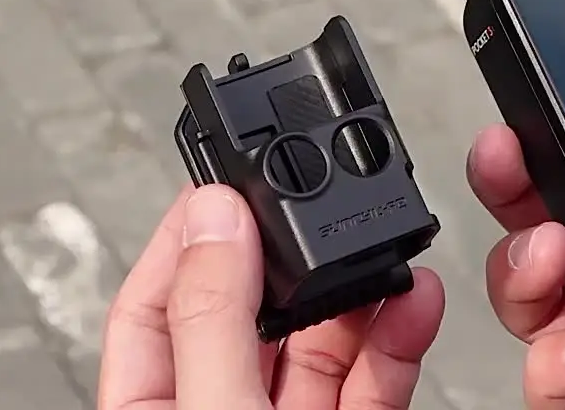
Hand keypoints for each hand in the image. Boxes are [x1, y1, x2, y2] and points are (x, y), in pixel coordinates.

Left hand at [98, 184, 444, 409]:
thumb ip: (214, 323)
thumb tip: (215, 216)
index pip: (150, 306)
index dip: (184, 237)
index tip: (223, 182)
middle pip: (245, 314)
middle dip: (286, 254)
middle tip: (316, 198)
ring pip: (318, 343)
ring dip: (355, 289)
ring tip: (381, 241)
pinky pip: (373, 382)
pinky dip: (397, 340)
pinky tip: (413, 301)